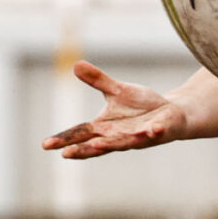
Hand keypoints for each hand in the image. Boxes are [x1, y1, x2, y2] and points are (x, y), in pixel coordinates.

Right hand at [42, 61, 187, 158]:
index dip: (64, 139)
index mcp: (105, 128)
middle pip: (97, 145)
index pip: (80, 134)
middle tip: (66, 154)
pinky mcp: (158, 132)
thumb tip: (75, 64)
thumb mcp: (117, 91)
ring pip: (124, 143)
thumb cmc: (141, 106)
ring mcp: (138, 137)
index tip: (46, 144)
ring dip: (112, 144)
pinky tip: (152, 130)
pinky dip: (153, 132)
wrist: (171, 114)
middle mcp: (119, 136)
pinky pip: (155, 133)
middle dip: (83, 150)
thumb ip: (97, 80)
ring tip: (98, 145)